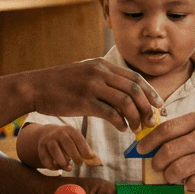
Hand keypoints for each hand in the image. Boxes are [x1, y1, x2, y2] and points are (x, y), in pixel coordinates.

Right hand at [28, 60, 161, 132]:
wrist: (35, 86)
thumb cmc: (60, 84)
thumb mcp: (85, 72)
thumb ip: (104, 79)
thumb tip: (124, 94)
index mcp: (102, 65)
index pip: (135, 78)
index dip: (150, 92)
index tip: (158, 104)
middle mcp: (100, 72)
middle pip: (134, 90)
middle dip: (147, 107)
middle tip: (151, 121)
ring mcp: (92, 86)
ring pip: (125, 102)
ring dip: (135, 117)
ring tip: (137, 128)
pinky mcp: (83, 101)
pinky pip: (110, 113)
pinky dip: (120, 122)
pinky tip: (122, 128)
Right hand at [34, 124, 100, 171]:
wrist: (47, 134)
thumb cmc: (68, 141)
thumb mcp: (78, 143)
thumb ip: (88, 153)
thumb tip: (98, 163)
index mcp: (70, 130)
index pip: (79, 138)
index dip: (85, 149)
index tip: (90, 158)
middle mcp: (58, 133)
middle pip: (67, 143)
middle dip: (75, 155)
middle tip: (80, 164)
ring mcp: (48, 140)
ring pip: (54, 150)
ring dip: (62, 162)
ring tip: (69, 168)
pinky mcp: (41, 148)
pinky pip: (45, 159)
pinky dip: (52, 166)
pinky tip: (58, 168)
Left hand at [137, 110, 194, 190]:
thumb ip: (191, 126)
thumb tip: (163, 139)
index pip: (166, 130)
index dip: (149, 142)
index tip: (141, 149)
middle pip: (168, 151)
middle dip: (157, 162)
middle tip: (157, 166)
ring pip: (178, 169)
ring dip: (170, 176)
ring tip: (171, 176)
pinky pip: (194, 182)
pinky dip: (188, 184)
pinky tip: (190, 181)